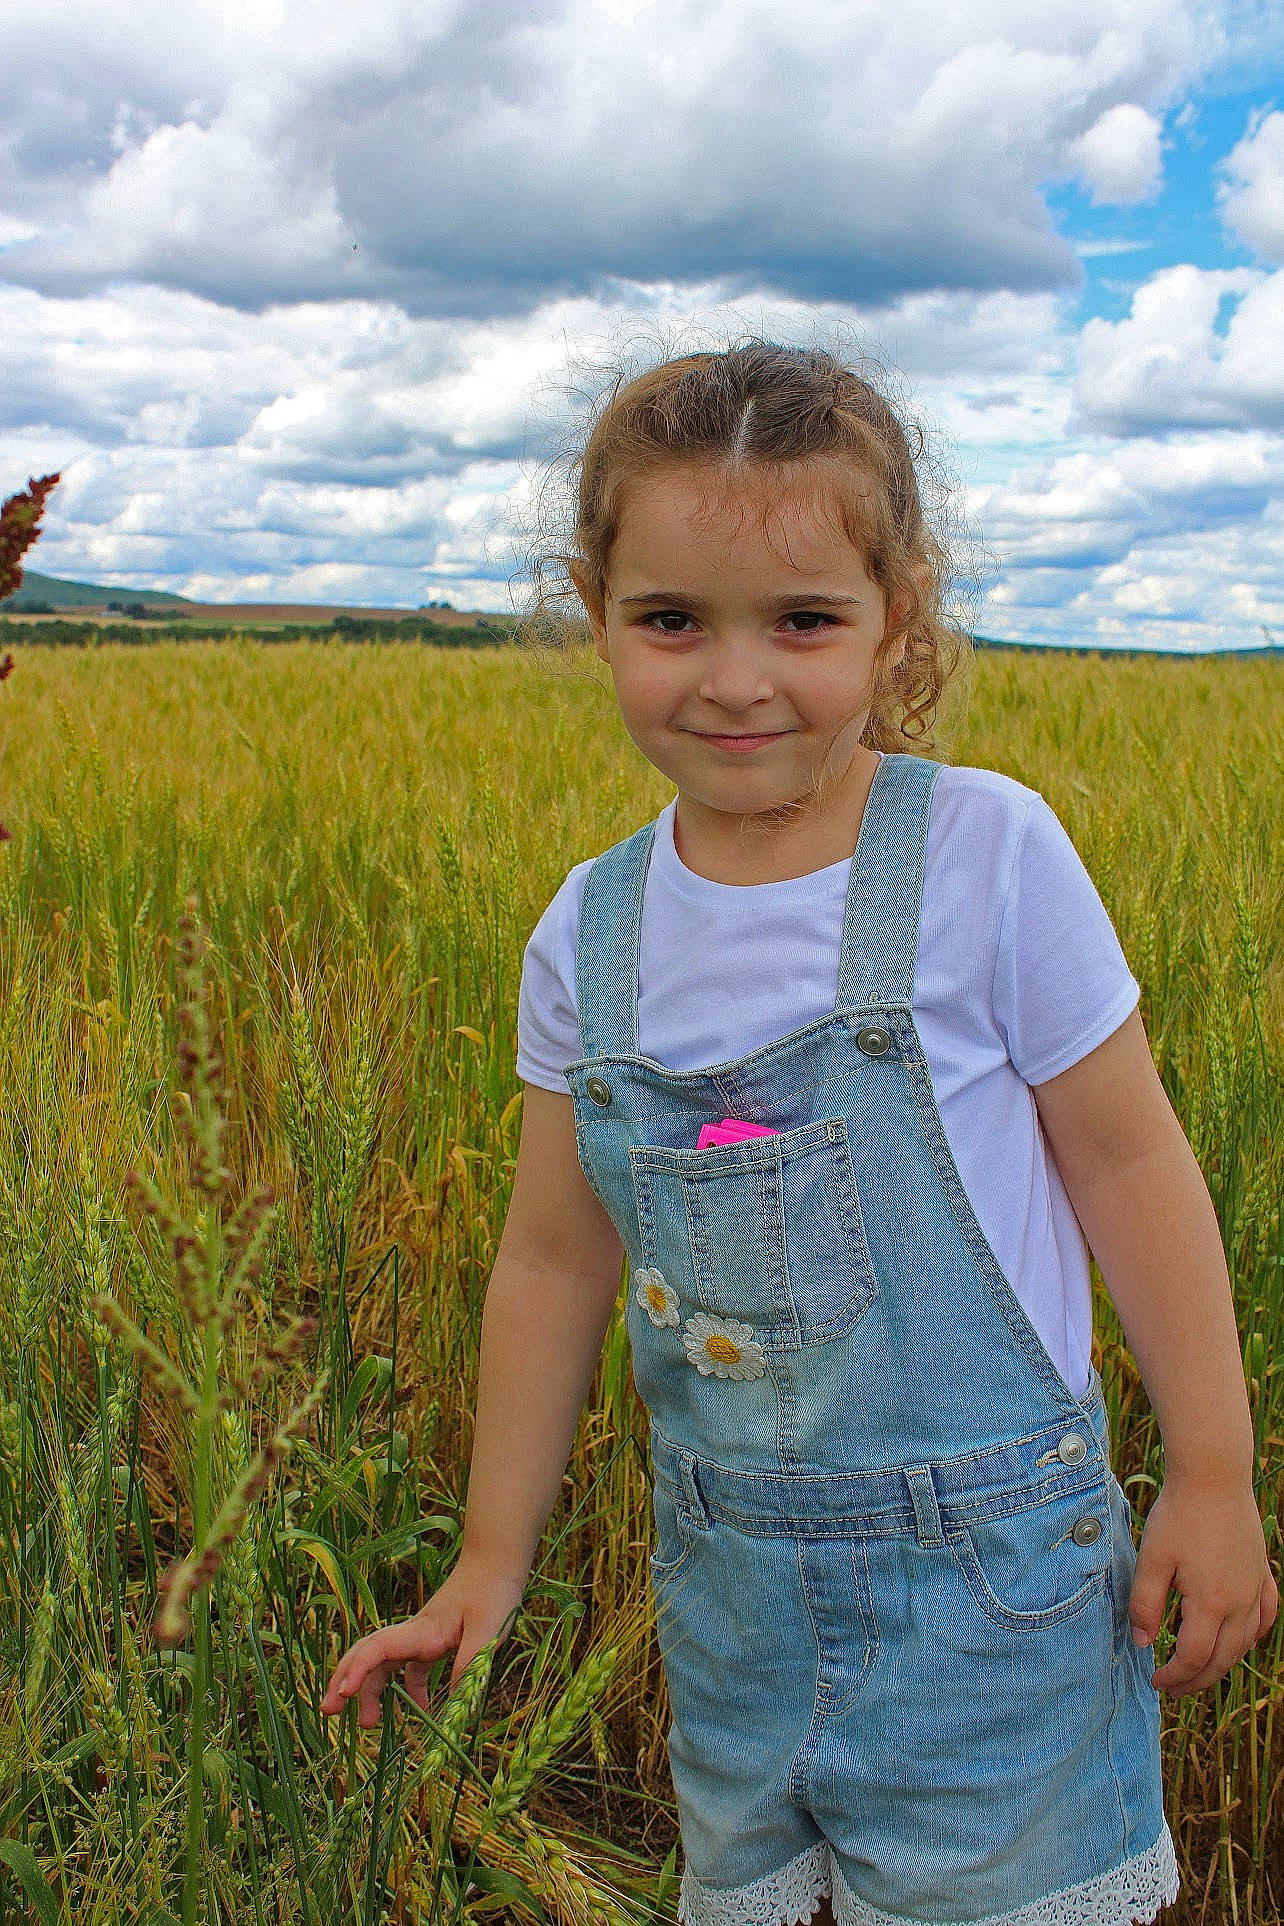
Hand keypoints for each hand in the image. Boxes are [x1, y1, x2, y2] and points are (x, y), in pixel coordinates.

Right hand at [320, 1560, 526, 1728]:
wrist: (496, 1564)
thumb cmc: (491, 1591)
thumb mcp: (488, 1630)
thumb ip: (469, 1665)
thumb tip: (452, 1705)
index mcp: (421, 1631)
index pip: (378, 1649)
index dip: (356, 1670)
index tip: (344, 1695)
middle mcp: (413, 1634)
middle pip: (367, 1655)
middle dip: (343, 1680)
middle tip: (329, 1712)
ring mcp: (420, 1638)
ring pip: (383, 1664)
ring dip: (369, 1691)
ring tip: (368, 1723)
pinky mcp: (433, 1642)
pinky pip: (410, 1669)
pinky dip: (407, 1690)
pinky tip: (421, 1709)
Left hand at [1127, 1473, 1278, 1693]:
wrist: (1214, 1476)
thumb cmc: (1179, 1515)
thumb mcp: (1152, 1558)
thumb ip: (1145, 1603)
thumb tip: (1142, 1642)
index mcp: (1211, 1603)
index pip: (1194, 1657)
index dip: (1174, 1676)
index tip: (1155, 1681)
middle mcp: (1240, 1603)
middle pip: (1222, 1658)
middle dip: (1197, 1680)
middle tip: (1173, 1688)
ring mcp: (1256, 1589)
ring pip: (1245, 1643)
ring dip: (1223, 1663)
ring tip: (1200, 1671)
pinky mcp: (1262, 1573)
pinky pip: (1266, 1617)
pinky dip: (1253, 1635)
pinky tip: (1242, 1640)